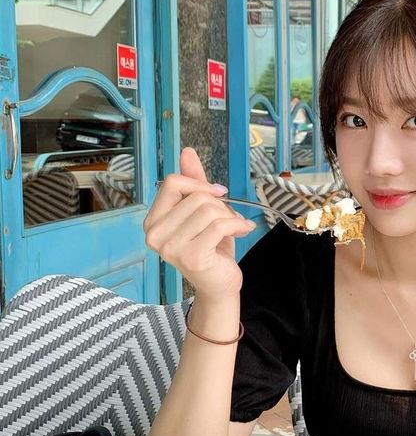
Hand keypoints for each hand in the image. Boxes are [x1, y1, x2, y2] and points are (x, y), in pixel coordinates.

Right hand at [144, 148, 254, 298]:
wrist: (219, 284)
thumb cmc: (211, 248)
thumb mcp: (202, 212)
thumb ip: (194, 183)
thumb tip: (187, 152)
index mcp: (153, 221)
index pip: (171, 183)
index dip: (200, 184)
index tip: (220, 194)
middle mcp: (154, 234)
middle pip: (195, 197)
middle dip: (220, 205)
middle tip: (230, 219)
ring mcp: (170, 248)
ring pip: (208, 210)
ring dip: (229, 216)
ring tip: (235, 227)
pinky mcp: (191, 257)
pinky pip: (219, 226)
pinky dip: (237, 225)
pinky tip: (243, 231)